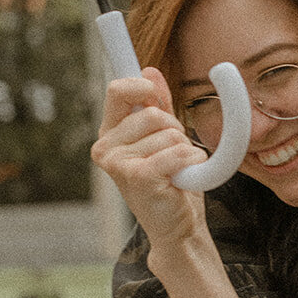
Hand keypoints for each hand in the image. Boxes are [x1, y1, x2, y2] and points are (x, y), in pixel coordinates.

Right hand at [91, 69, 207, 249]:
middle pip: (154, 112)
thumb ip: (156, 105)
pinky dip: (190, 163)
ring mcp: (118, 163)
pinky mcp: (137, 177)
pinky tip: (183, 179)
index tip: (154, 93)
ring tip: (175, 172)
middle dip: (176, 130)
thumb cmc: (170, 184)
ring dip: (184, 151)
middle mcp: (107, 148)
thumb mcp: (164, 138)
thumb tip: (149, 70)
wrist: (178, 227)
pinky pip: (176, 152)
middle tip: (174, 156)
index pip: (118, 90)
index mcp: (110, 134)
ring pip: (169, 133)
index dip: (141, 86)